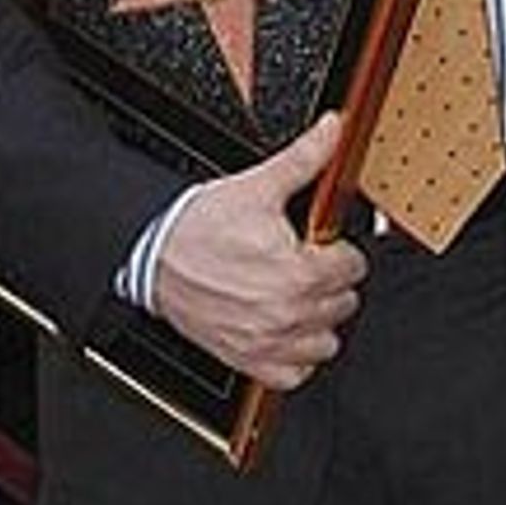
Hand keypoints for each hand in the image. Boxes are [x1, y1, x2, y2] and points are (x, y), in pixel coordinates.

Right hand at [153, 112, 367, 390]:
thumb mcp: (258, 185)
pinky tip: (285, 330)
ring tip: (300, 295)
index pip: (354, 267)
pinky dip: (295, 357)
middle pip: (344, 303)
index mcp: (299, 271)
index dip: (339, 249)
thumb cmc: (198, 227)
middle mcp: (287, 312)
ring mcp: (267, 341)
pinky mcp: (247, 359)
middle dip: (331, 281)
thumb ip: (304, 158)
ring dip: (319, 320)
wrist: (151, 254)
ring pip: (326, 342)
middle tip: (307, 264)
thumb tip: (333, 130)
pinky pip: (294, 374)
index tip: (323, 244)